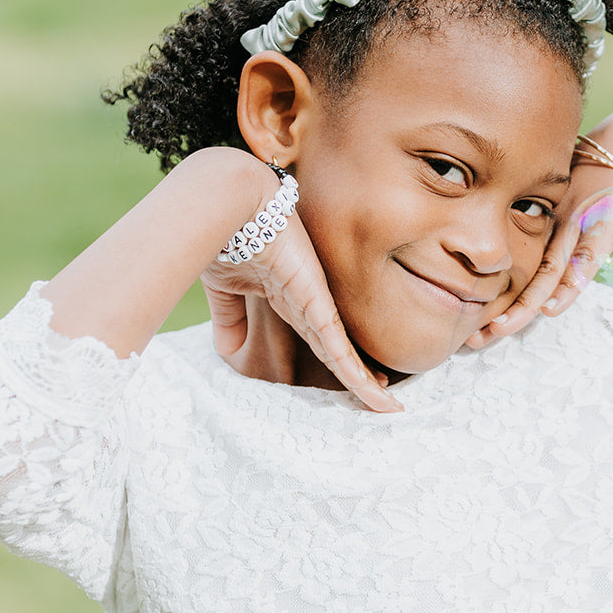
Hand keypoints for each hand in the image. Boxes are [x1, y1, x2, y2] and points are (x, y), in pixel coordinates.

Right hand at [201, 200, 401, 413]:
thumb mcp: (225, 284)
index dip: (338, 359)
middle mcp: (308, 298)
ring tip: (387, 410)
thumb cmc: (226, 232)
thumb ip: (229, 317)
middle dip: (360, 374)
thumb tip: (226, 350)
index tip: (356, 378)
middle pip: (339, 347)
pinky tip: (375, 395)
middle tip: (383, 399)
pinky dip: (356, 375)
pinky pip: (338, 347)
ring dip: (366, 383)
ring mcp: (315, 299)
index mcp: (289, 293)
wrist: (232, 202)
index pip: (320, 334)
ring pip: (345, 353)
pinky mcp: (315, 300)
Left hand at [464, 108, 612, 347]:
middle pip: (526, 279)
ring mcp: (577, 227)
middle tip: (474, 340)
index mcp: (545, 231)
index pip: (519, 275)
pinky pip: (587, 257)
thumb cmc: (602, 183)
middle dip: (502, 312)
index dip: (499, 304)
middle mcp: (555, 230)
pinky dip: (571, 282)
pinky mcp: (604, 224)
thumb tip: (544, 279)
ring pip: (547, 272)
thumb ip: (566, 244)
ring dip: (524, 303)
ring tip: (499, 329)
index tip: (474, 331)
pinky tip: (551, 306)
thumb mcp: (580, 216)